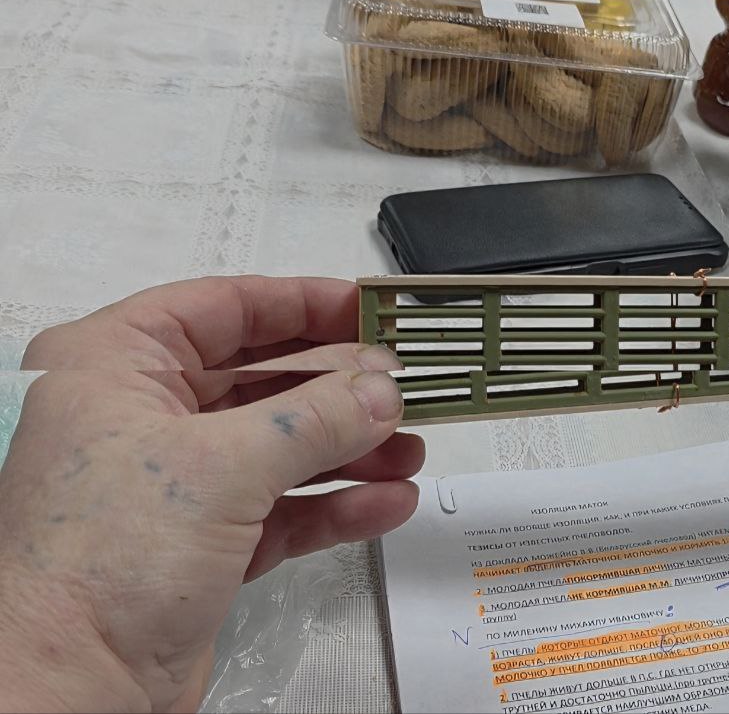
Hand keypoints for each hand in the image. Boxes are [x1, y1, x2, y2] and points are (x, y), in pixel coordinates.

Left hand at [0, 276, 423, 711]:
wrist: (67, 688)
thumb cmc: (97, 564)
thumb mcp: (222, 466)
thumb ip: (314, 418)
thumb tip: (380, 389)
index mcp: (113, 366)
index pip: (223, 308)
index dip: (302, 304)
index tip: (368, 309)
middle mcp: (141, 418)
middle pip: (261, 380)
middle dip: (339, 388)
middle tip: (403, 385)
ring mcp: (173, 485)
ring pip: (279, 447)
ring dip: (350, 450)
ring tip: (410, 450)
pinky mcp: (201, 546)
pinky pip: (283, 508)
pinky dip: (335, 506)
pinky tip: (387, 502)